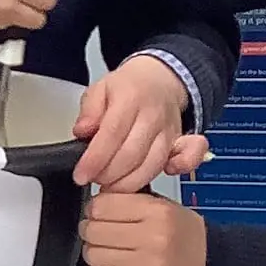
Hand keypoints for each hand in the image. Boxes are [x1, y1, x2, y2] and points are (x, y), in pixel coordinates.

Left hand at [73, 56, 211, 191]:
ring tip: (110, 185)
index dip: (95, 159)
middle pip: (131, 155)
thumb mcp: (100, 89)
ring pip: (151, 166)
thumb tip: (82, 132)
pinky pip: (184, 162)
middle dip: (108, 175)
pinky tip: (151, 178)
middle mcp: (153, 115)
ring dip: (128, 183)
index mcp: (131, 97)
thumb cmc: (129, 87)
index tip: (81, 174)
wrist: (160, 80)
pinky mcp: (180, 143)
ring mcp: (169, 131)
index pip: (112, 133)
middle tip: (93, 179)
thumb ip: (89, 111)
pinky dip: (172, 173)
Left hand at [80, 190, 208, 265]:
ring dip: (94, 255)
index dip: (93, 210)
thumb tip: (95, 202)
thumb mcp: (164, 207)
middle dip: (90, 232)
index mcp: (157, 211)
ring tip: (106, 253)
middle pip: (94, 231)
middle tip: (98, 235)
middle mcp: (154, 237)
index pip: (102, 205)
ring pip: (94, 256)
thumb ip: (130, 202)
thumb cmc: (185, 236)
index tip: (95, 214)